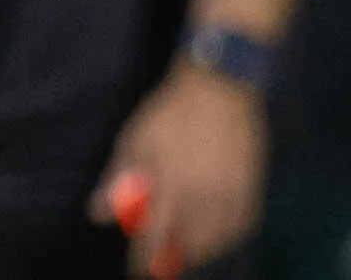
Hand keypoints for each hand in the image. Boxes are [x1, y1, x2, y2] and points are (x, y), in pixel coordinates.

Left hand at [90, 65, 265, 275]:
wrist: (220, 89)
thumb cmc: (170, 113)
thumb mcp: (134, 141)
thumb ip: (118, 180)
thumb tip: (98, 215)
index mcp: (174, 185)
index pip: (158, 237)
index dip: (146, 259)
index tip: (137, 271)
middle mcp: (206, 197)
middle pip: (191, 245)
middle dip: (173, 257)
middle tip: (161, 260)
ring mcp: (233, 195)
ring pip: (218, 241)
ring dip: (199, 250)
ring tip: (185, 250)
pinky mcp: (252, 190)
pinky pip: (241, 227)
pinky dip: (226, 237)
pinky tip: (215, 235)